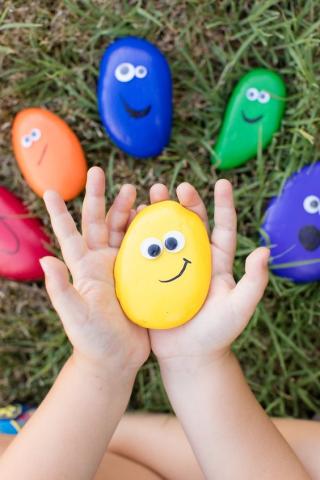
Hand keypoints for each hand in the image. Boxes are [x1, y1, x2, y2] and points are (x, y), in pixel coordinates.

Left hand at [41, 167, 149, 377]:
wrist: (117, 358)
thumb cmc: (93, 340)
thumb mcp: (77, 316)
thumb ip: (62, 290)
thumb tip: (44, 260)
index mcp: (84, 269)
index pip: (69, 235)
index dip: (60, 213)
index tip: (51, 191)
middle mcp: (100, 263)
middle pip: (97, 222)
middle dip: (97, 197)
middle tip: (99, 171)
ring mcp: (120, 267)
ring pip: (121, 230)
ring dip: (125, 208)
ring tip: (134, 188)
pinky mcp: (138, 275)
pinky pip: (142, 246)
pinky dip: (146, 229)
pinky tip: (154, 217)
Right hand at [146, 180, 268, 369]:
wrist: (189, 356)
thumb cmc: (218, 333)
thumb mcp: (240, 308)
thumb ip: (254, 282)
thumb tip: (264, 251)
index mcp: (216, 261)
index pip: (222, 227)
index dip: (223, 204)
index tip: (221, 183)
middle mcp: (194, 259)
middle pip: (190, 223)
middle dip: (184, 202)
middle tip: (174, 188)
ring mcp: (171, 266)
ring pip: (164, 232)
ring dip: (157, 212)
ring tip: (148, 196)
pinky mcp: (152, 277)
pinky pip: (144, 251)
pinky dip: (137, 235)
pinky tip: (129, 222)